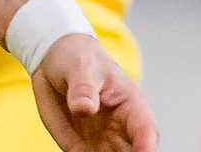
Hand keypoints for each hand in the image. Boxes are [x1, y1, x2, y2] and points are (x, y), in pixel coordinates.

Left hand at [32, 34, 159, 150]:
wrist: (54, 61)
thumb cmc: (79, 58)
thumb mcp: (81, 66)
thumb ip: (83, 88)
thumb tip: (84, 109)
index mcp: (132, 104)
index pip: (145, 129)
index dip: (146, 146)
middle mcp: (121, 129)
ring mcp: (102, 141)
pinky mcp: (80, 147)